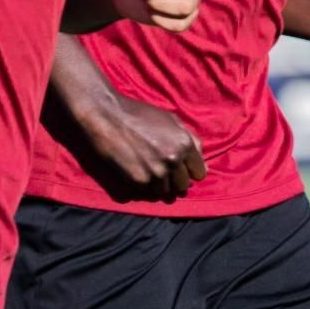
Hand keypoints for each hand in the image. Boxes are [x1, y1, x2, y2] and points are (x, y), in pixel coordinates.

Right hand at [80, 94, 206, 200]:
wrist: (107, 116)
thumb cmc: (138, 114)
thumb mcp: (171, 120)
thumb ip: (190, 140)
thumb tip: (203, 162)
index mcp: (185, 144)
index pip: (199, 173)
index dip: (188, 170)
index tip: (179, 168)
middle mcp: (174, 160)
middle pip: (183, 186)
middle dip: (174, 180)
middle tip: (161, 170)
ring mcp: (156, 172)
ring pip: (166, 193)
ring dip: (159, 186)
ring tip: (147, 171)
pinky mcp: (138, 181)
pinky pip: (148, 194)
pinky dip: (144, 188)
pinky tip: (137, 173)